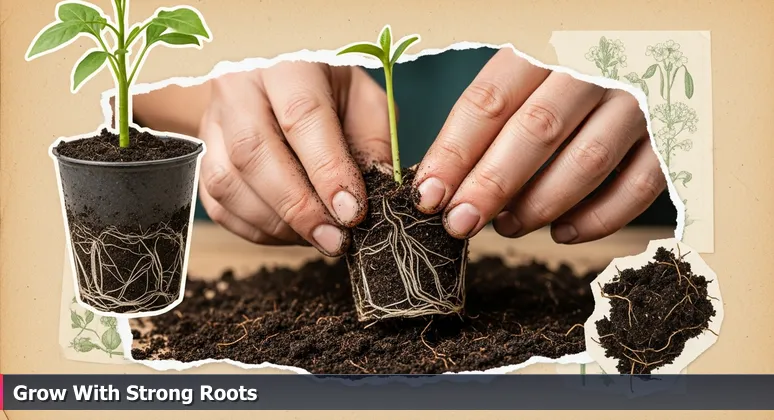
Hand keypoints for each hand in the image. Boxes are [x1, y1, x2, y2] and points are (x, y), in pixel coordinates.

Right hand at [197, 63, 391, 255]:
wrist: (278, 78)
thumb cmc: (330, 91)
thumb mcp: (364, 101)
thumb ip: (374, 145)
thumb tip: (378, 196)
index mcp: (285, 63)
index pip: (301, 116)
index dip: (327, 170)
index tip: (351, 211)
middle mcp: (238, 88)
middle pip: (254, 153)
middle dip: (299, 207)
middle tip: (335, 239)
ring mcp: (213, 123)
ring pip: (229, 183)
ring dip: (277, 223)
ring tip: (319, 238)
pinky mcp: (203, 158)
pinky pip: (219, 205)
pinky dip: (258, 229)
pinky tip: (292, 233)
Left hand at [413, 48, 665, 243]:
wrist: (653, 47)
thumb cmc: (566, 72)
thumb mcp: (525, 73)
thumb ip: (489, 114)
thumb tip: (441, 179)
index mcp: (545, 47)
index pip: (489, 101)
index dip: (454, 153)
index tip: (429, 196)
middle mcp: (593, 68)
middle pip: (536, 131)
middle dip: (490, 185)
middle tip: (460, 223)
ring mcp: (637, 101)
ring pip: (588, 161)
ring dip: (540, 205)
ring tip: (507, 225)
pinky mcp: (670, 135)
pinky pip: (638, 186)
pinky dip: (599, 219)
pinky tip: (563, 232)